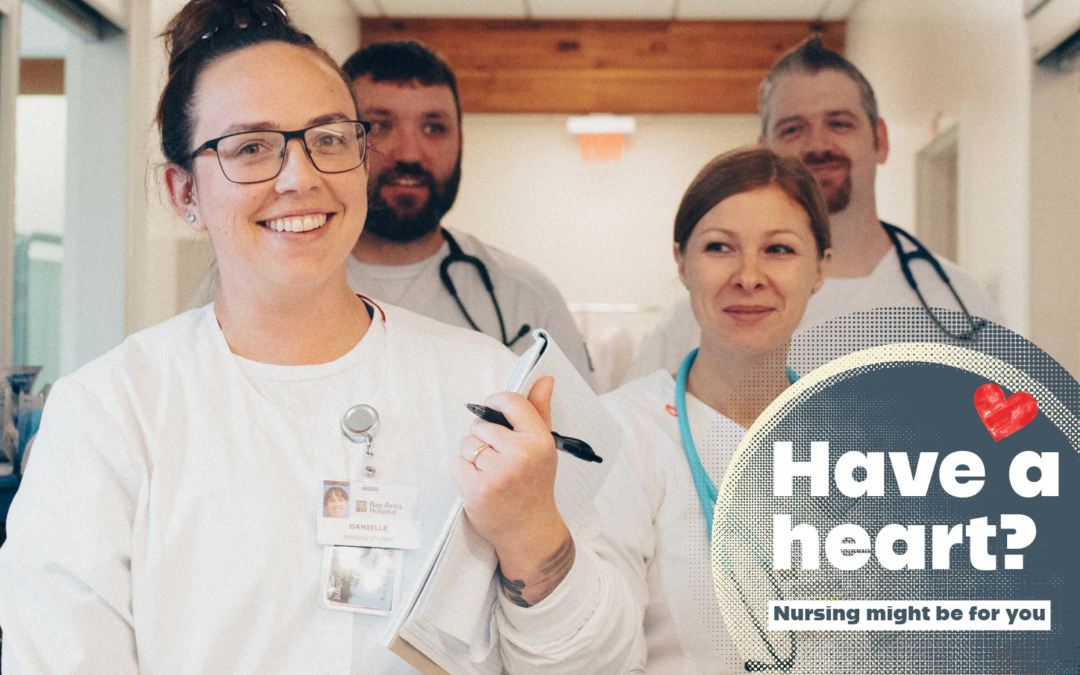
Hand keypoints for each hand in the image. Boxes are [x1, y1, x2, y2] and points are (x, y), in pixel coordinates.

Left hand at [450, 377, 573, 606]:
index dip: (495, 402)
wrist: (529, 530)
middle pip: (481, 424)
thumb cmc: (535, 484)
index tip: (493, 410)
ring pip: (466, 443)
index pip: (511, 401)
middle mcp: (520, 455)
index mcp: (539, 440)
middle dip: (482, 437)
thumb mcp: (543, 446)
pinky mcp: (477, 490)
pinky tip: (478, 483)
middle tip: (496, 456)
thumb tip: (545, 378)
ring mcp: (498, 474)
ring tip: (488, 471)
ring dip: (471, 455)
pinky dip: (462, 471)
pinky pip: (456, 463)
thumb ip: (539, 410)